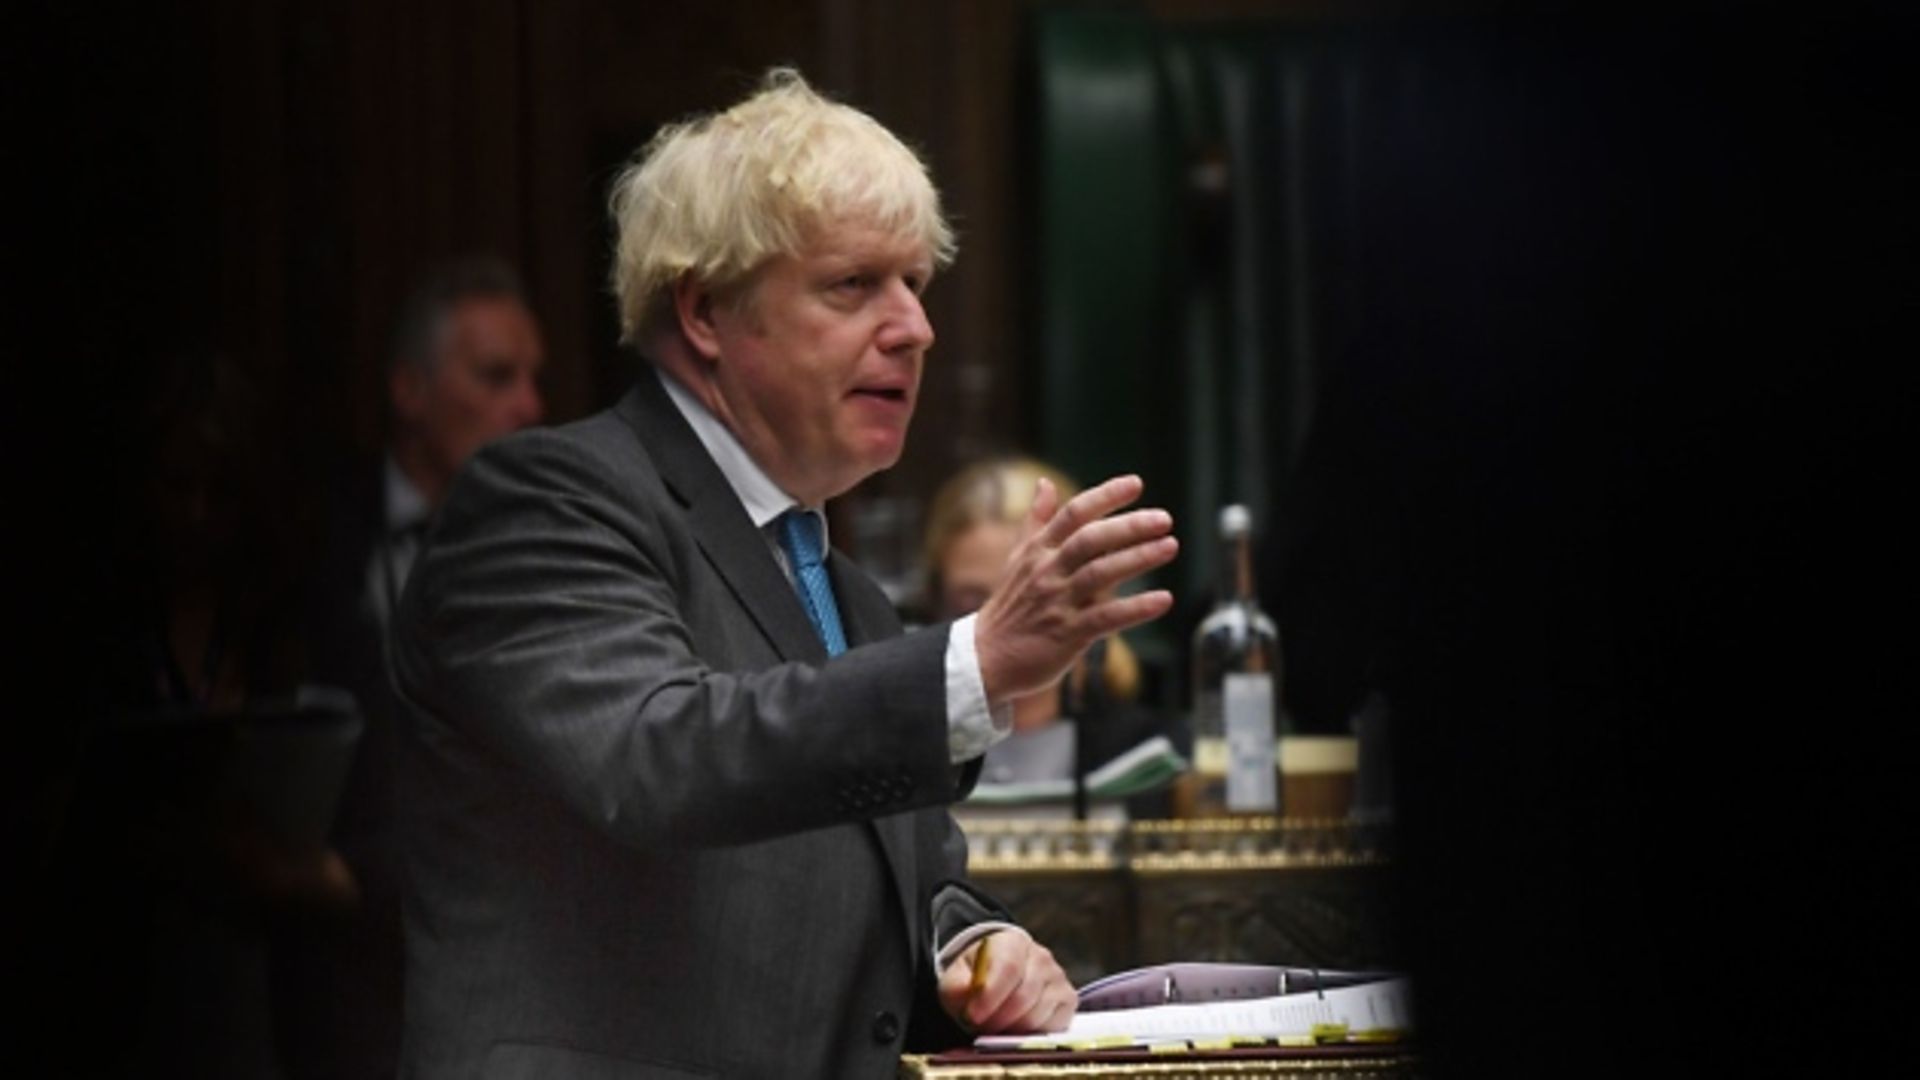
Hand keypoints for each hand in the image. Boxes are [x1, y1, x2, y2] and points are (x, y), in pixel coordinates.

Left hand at [938, 928, 1076, 1033]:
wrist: (999, 975)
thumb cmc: (977, 977)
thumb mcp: (957, 977)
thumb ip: (957, 985)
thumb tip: (967, 997)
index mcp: (1013, 942)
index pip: (1008, 967)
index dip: (991, 996)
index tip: (973, 1016)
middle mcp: (1041, 957)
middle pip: (1025, 995)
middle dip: (999, 1018)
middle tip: (981, 1028)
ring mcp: (1058, 978)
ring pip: (1038, 1014)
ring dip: (1013, 1028)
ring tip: (997, 1027)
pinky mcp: (1068, 1000)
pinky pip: (1054, 1025)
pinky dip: (1033, 1034)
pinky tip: (1017, 1028)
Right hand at [973, 475, 1175, 706]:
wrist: (986, 658)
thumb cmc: (1010, 606)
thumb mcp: (1018, 558)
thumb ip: (1036, 520)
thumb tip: (1045, 482)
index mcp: (1037, 550)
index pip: (1073, 514)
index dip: (1105, 496)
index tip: (1135, 484)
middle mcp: (1047, 572)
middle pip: (1090, 539)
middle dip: (1129, 526)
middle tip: (1164, 519)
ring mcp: (1057, 603)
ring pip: (1100, 574)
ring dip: (1138, 559)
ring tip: (1170, 546)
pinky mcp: (1067, 634)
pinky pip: (1105, 617)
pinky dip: (1136, 608)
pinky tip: (1163, 600)